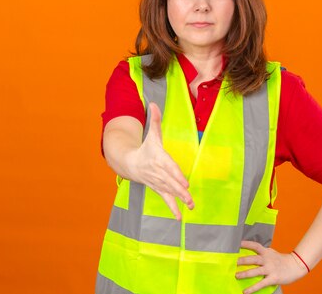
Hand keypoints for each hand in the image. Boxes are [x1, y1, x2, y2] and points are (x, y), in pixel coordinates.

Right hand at [127, 102, 193, 219]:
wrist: (130, 163)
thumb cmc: (146, 148)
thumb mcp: (151, 134)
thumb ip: (155, 120)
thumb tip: (154, 103)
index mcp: (159, 159)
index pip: (169, 167)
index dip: (176, 174)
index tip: (184, 181)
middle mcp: (158, 172)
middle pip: (171, 182)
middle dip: (180, 190)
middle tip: (189, 197)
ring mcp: (158, 182)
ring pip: (170, 192)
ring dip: (180, 200)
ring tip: (190, 206)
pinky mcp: (159, 189)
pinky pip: (166, 200)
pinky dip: (173, 208)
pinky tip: (180, 217)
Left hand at [236, 241, 308, 293]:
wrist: (296, 266)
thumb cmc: (281, 260)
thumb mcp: (271, 253)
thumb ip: (262, 253)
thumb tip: (250, 253)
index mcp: (266, 252)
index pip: (255, 246)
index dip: (246, 244)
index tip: (237, 243)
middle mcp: (267, 259)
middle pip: (253, 259)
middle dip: (242, 260)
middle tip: (233, 262)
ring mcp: (270, 269)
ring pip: (255, 271)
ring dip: (245, 273)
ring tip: (236, 275)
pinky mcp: (273, 278)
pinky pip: (261, 284)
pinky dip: (253, 288)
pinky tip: (245, 291)